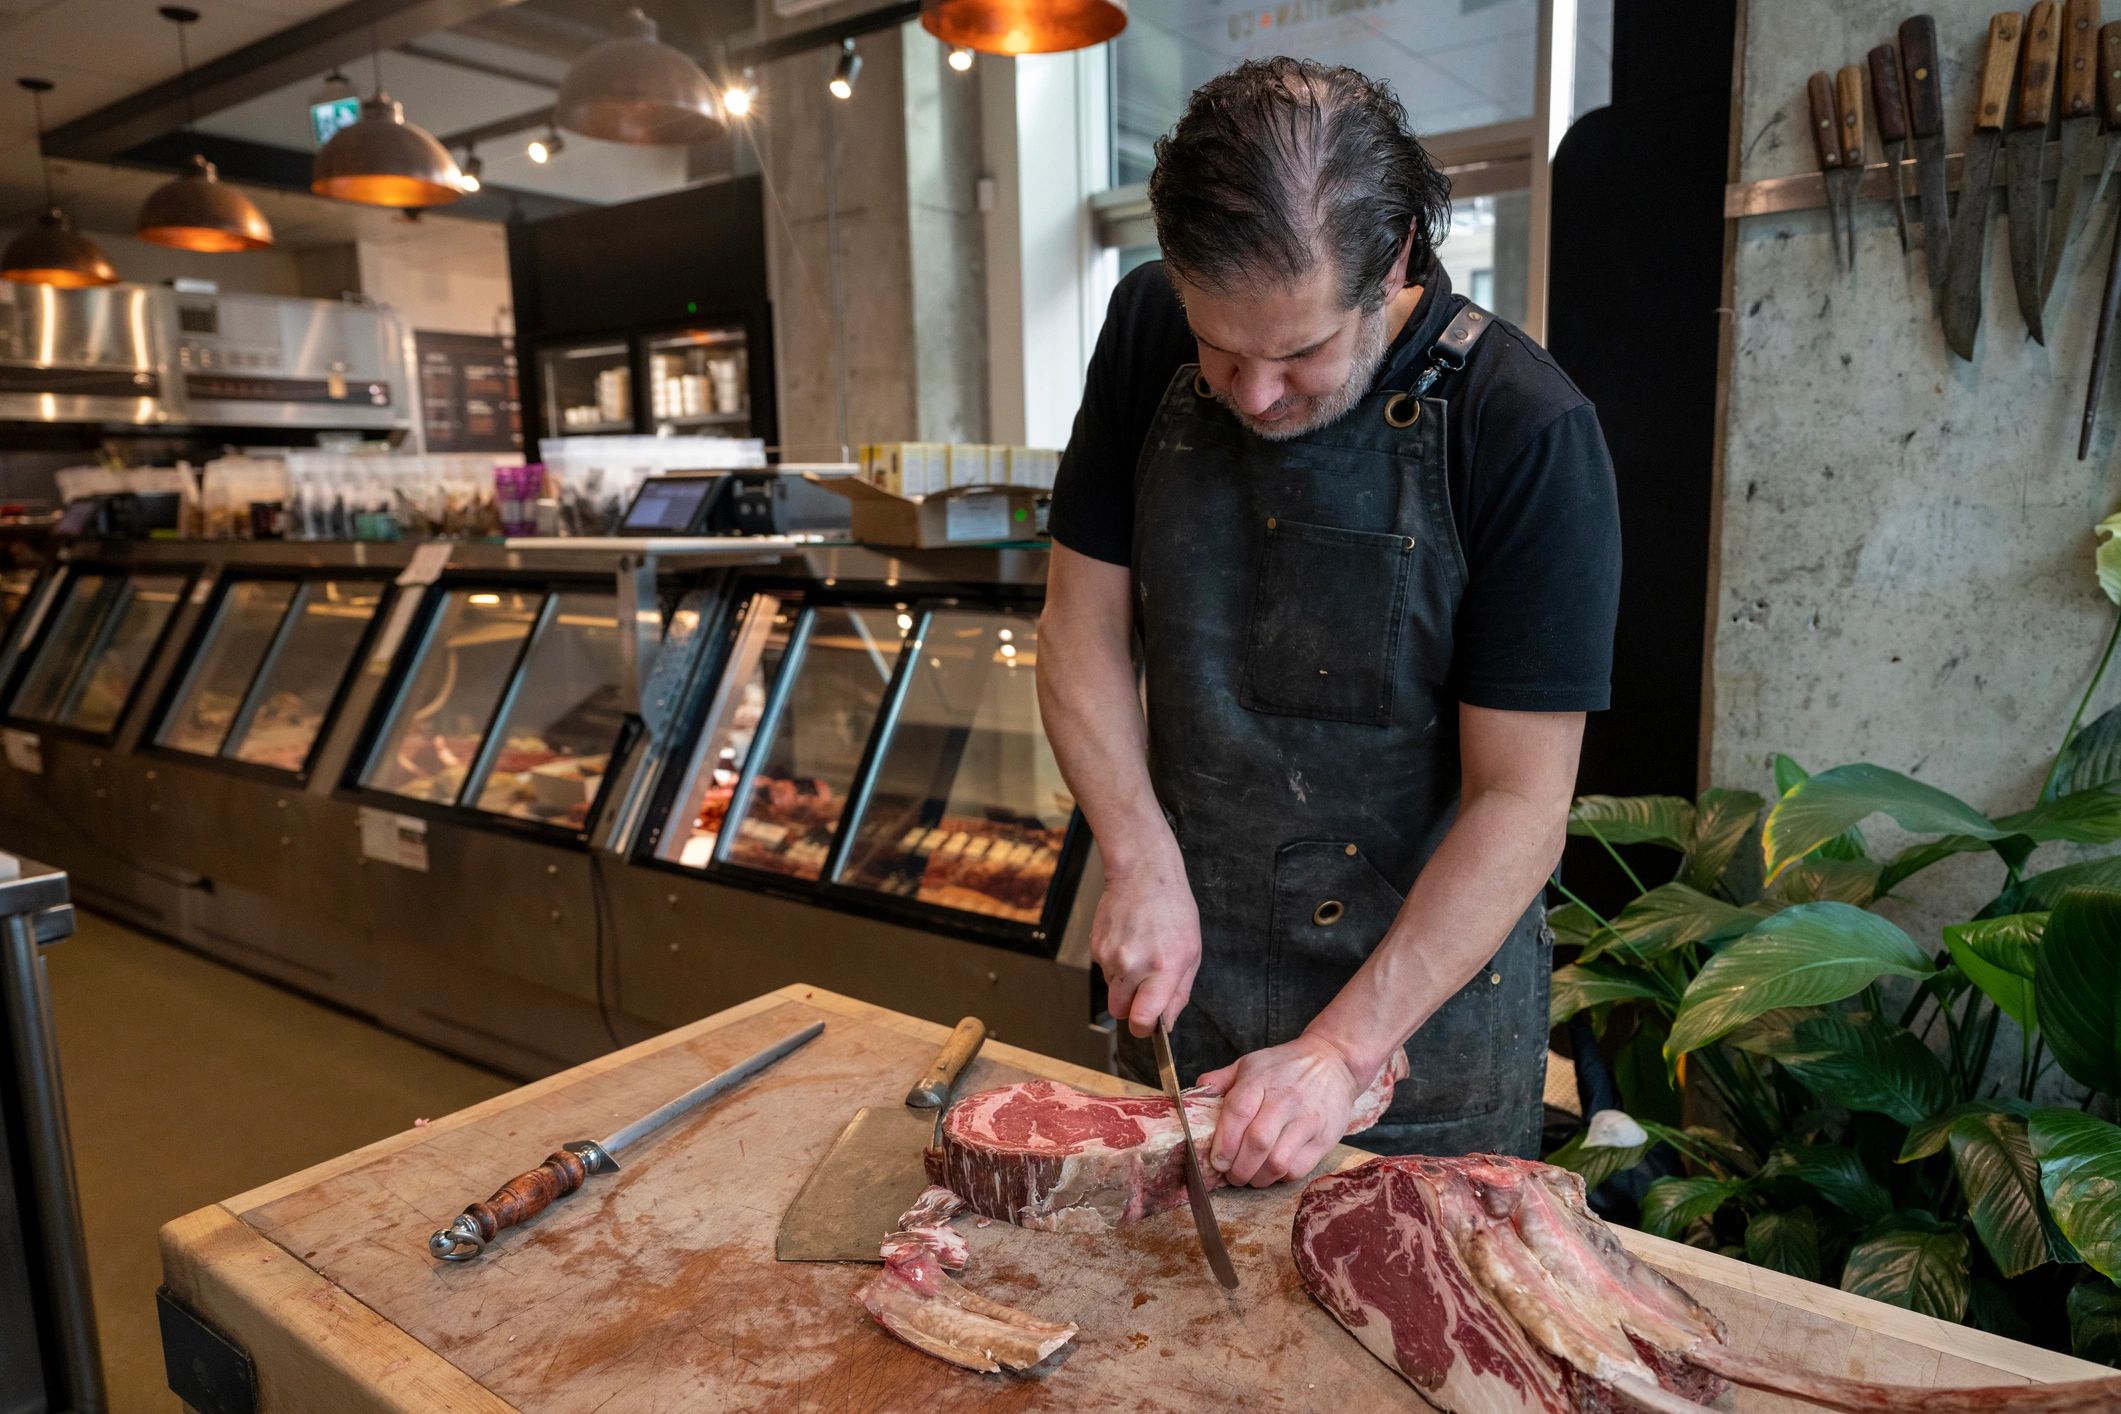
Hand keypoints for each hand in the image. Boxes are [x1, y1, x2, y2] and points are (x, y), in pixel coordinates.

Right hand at [1091, 871, 1201, 1037]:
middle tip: (1144, 990)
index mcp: (1164, 968)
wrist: (1143, 874)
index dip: (1145, 1029)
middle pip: (1120, 1012)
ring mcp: (1111, 956)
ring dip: (1124, 983)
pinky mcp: (1096, 947)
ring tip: (1139, 954)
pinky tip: (1129, 942)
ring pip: (1112, 991)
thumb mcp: (1192, 952)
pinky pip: (1105, 971)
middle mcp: (1134, 964)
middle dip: (1131, 1008)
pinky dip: (1115, 964)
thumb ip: (1180, 993)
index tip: (1148, 1027)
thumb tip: (1168, 1022)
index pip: (1143, 1019)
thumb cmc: (1173, 909)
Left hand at [1197, 1033, 1361, 1187]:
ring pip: (1278, 1162)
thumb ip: (1219, 1081)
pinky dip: (1280, 1177)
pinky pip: (1298, 1169)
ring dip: (1258, 1177)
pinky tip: (1271, 1171)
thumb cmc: (1285, 1066)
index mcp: (1260, 1080)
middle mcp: (1285, 1100)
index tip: (1215, 1161)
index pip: (1238, 1113)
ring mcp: (1307, 1120)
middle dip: (1238, 1168)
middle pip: (1257, 1143)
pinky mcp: (1324, 1139)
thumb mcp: (1249, 1064)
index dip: (1223, 1143)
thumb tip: (1192, 1098)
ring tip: (1249, 1177)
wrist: (1334, 1061)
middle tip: (1230, 1175)